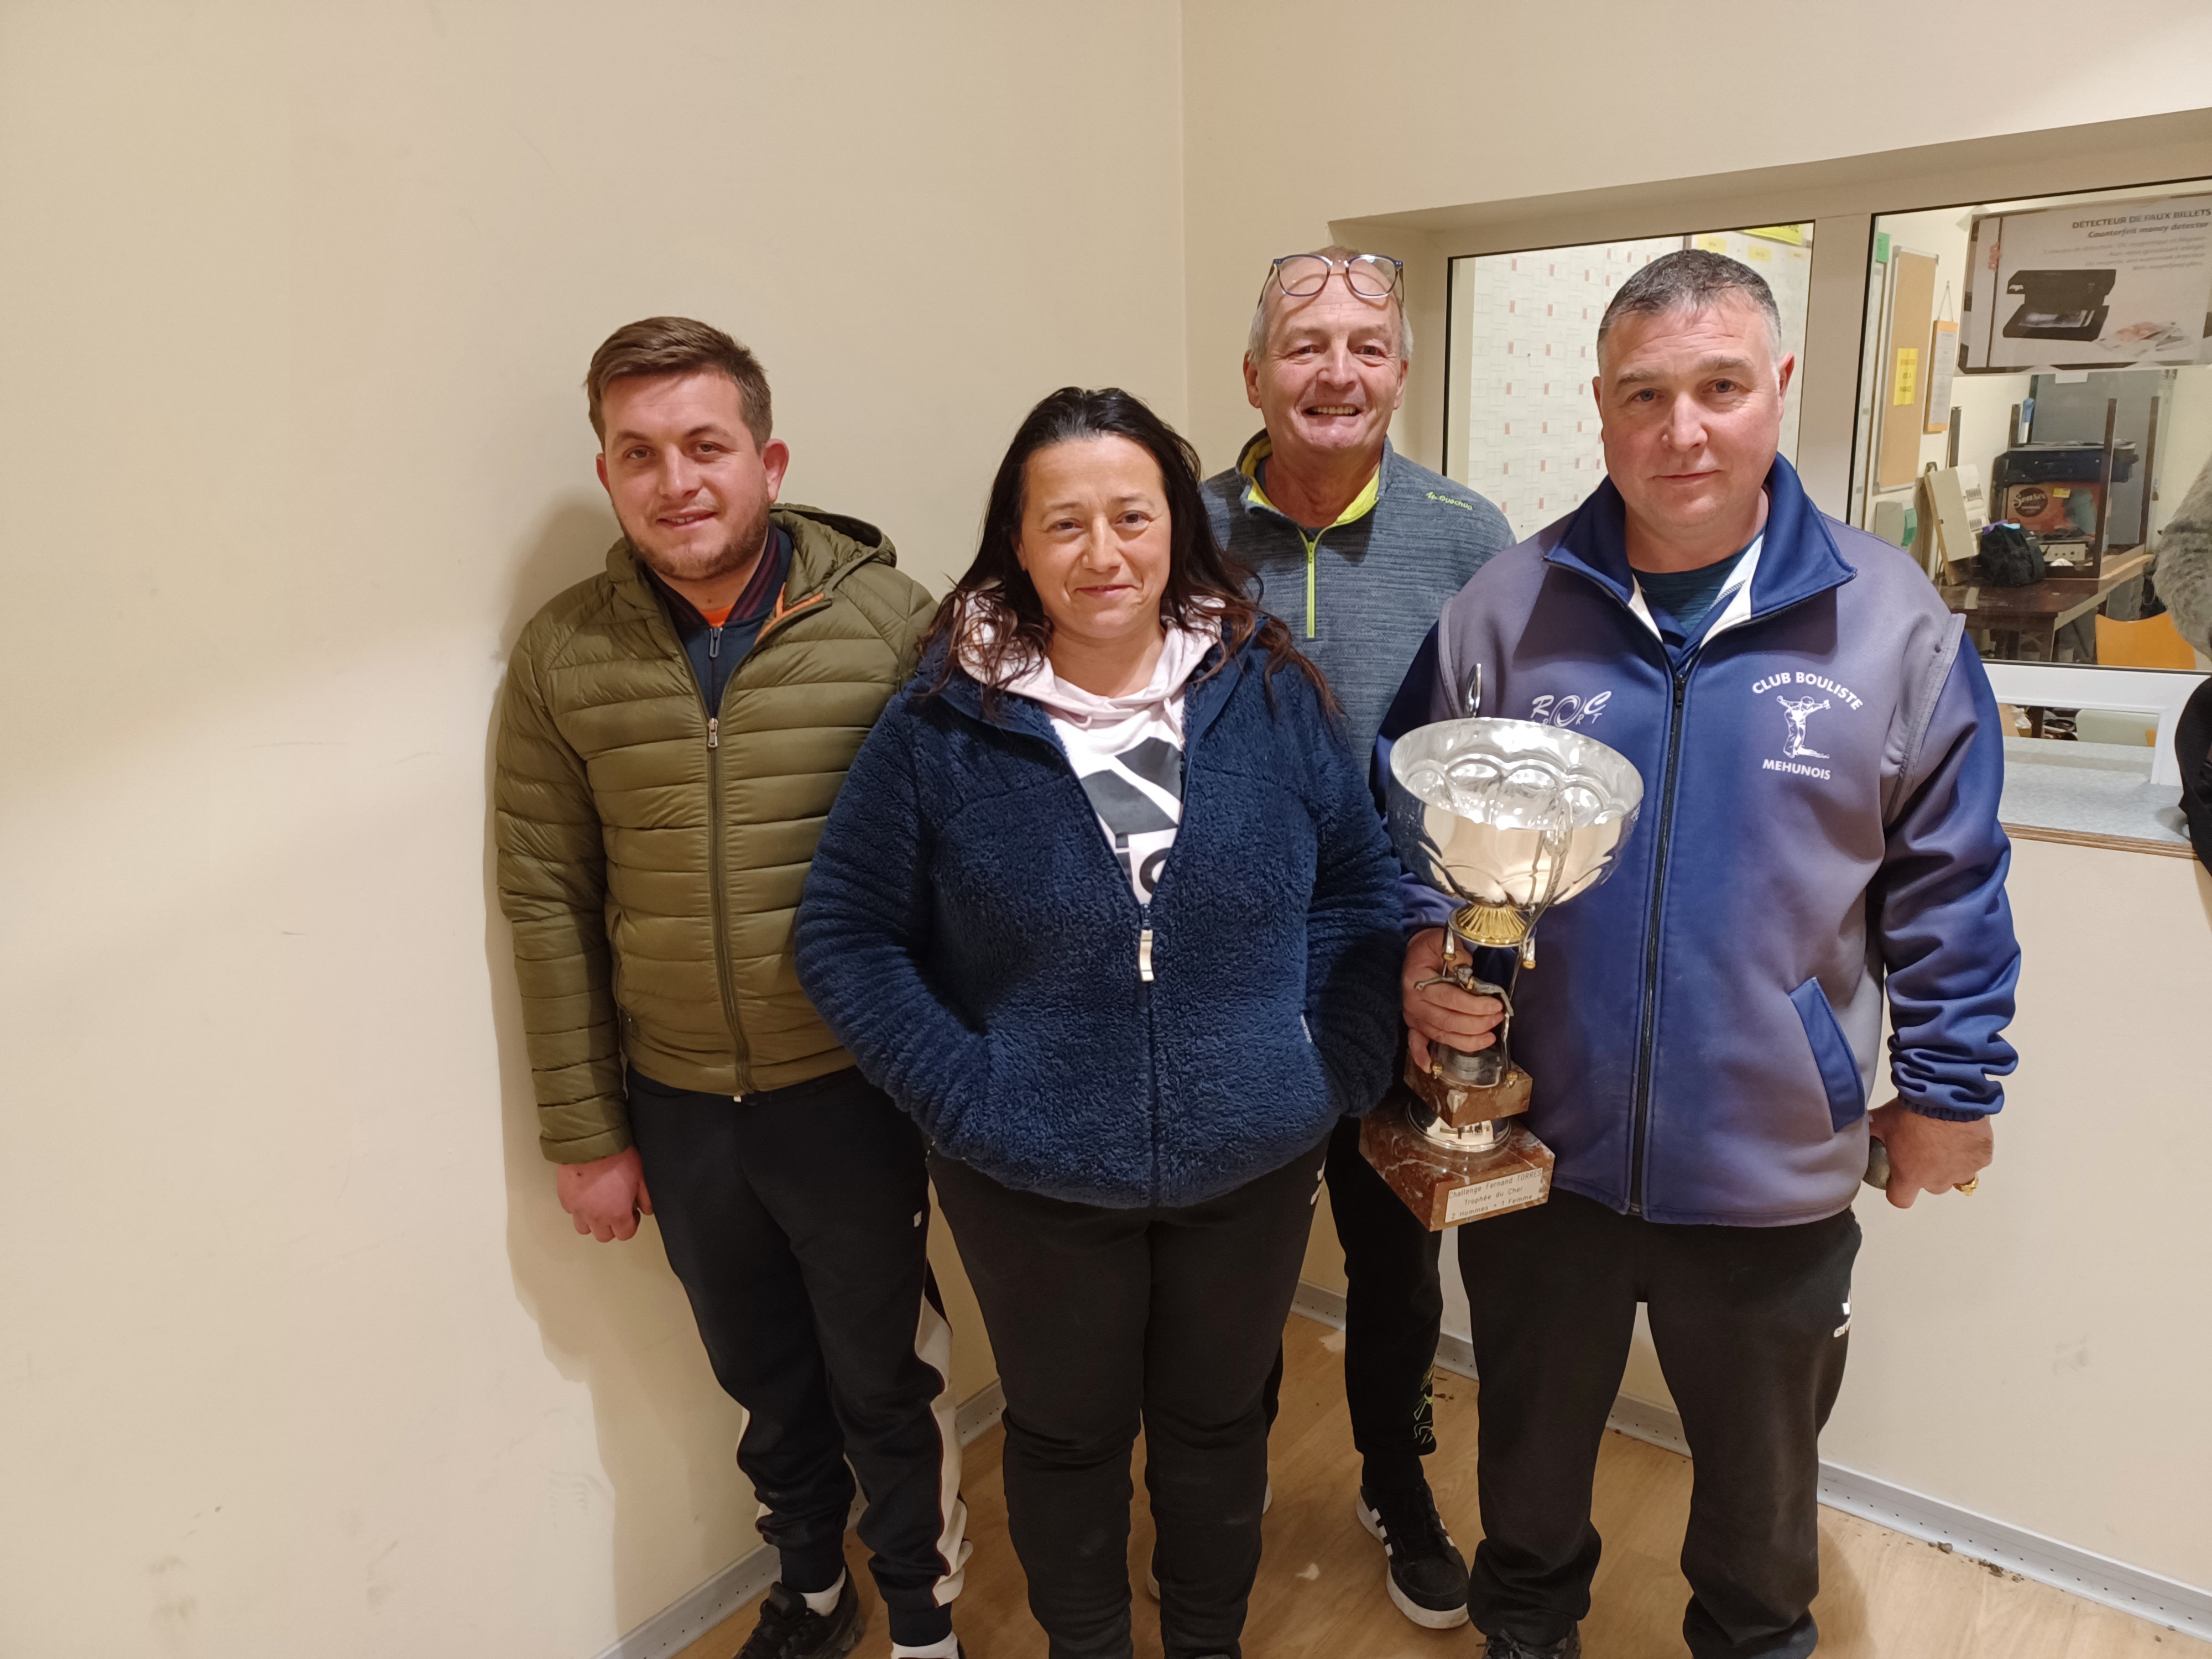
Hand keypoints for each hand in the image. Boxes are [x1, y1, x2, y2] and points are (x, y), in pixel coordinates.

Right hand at [557, 1147, 652, 1241]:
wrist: (590, 1144)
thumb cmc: (616, 1157)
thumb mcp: (640, 1176)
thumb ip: (646, 1198)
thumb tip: (647, 1209)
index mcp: (617, 1214)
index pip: (625, 1235)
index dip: (631, 1224)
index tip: (632, 1213)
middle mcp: (596, 1217)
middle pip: (604, 1236)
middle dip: (612, 1227)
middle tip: (615, 1210)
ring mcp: (578, 1210)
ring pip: (585, 1229)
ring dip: (593, 1222)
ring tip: (599, 1206)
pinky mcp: (565, 1200)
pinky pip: (572, 1212)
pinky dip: (579, 1209)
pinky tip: (586, 1195)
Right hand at [1401, 927, 1505, 1072]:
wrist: (1416, 951)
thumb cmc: (1432, 947)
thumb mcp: (1445, 943)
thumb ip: (1459, 958)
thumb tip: (1470, 978)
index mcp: (1417, 980)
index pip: (1450, 999)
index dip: (1475, 1005)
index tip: (1496, 1005)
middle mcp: (1413, 1002)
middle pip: (1448, 1021)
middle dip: (1478, 1023)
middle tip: (1498, 1018)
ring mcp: (1412, 1015)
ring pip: (1441, 1035)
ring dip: (1467, 1040)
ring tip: (1489, 1037)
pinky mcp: (1414, 1023)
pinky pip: (1416, 1043)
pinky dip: (1421, 1056)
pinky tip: (1431, 1067)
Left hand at [1867, 1100, 1991, 1209]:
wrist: (1947, 1095)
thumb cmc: (1910, 1111)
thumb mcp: (1882, 1120)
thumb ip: (1871, 1130)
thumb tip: (1857, 1127)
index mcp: (1910, 1176)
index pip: (1901, 1199)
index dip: (1898, 1188)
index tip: (1898, 1174)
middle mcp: (1938, 1181)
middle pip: (1932, 1186)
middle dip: (1928, 1171)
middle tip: (1924, 1146)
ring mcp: (1964, 1171)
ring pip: (1957, 1174)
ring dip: (1951, 1162)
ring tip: (1947, 1137)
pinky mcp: (1983, 1159)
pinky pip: (1976, 1159)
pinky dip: (1971, 1149)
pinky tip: (1965, 1132)